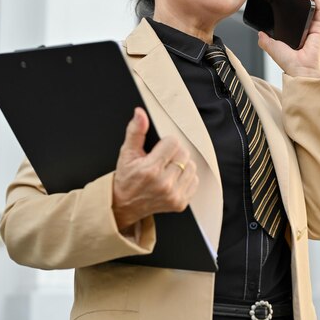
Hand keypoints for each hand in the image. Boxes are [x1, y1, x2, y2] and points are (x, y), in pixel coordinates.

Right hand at [113, 107, 198, 230]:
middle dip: (174, 152)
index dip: (166, 143)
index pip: (173, 143)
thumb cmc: (126, 178)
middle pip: (184, 153)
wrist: (124, 205)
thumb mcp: (127, 153)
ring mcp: (173, 195)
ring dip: (182, 164)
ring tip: (168, 168)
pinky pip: (194, 180)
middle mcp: (164, 184)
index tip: (158, 149)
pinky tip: (173, 178)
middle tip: (162, 159)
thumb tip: (140, 113)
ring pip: (191, 166)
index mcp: (150, 170)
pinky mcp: (180, 203)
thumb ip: (135, 131)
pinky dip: (186, 177)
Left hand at [258, 0, 319, 77]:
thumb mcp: (272, 47)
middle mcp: (305, 28)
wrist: (299, 70)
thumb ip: (265, 40)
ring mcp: (313, 26)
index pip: (294, 13)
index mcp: (295, 32)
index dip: (289, 1)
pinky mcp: (319, 26)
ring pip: (312, 4)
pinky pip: (319, 8)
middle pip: (303, 6)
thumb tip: (260, 33)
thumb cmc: (289, 62)